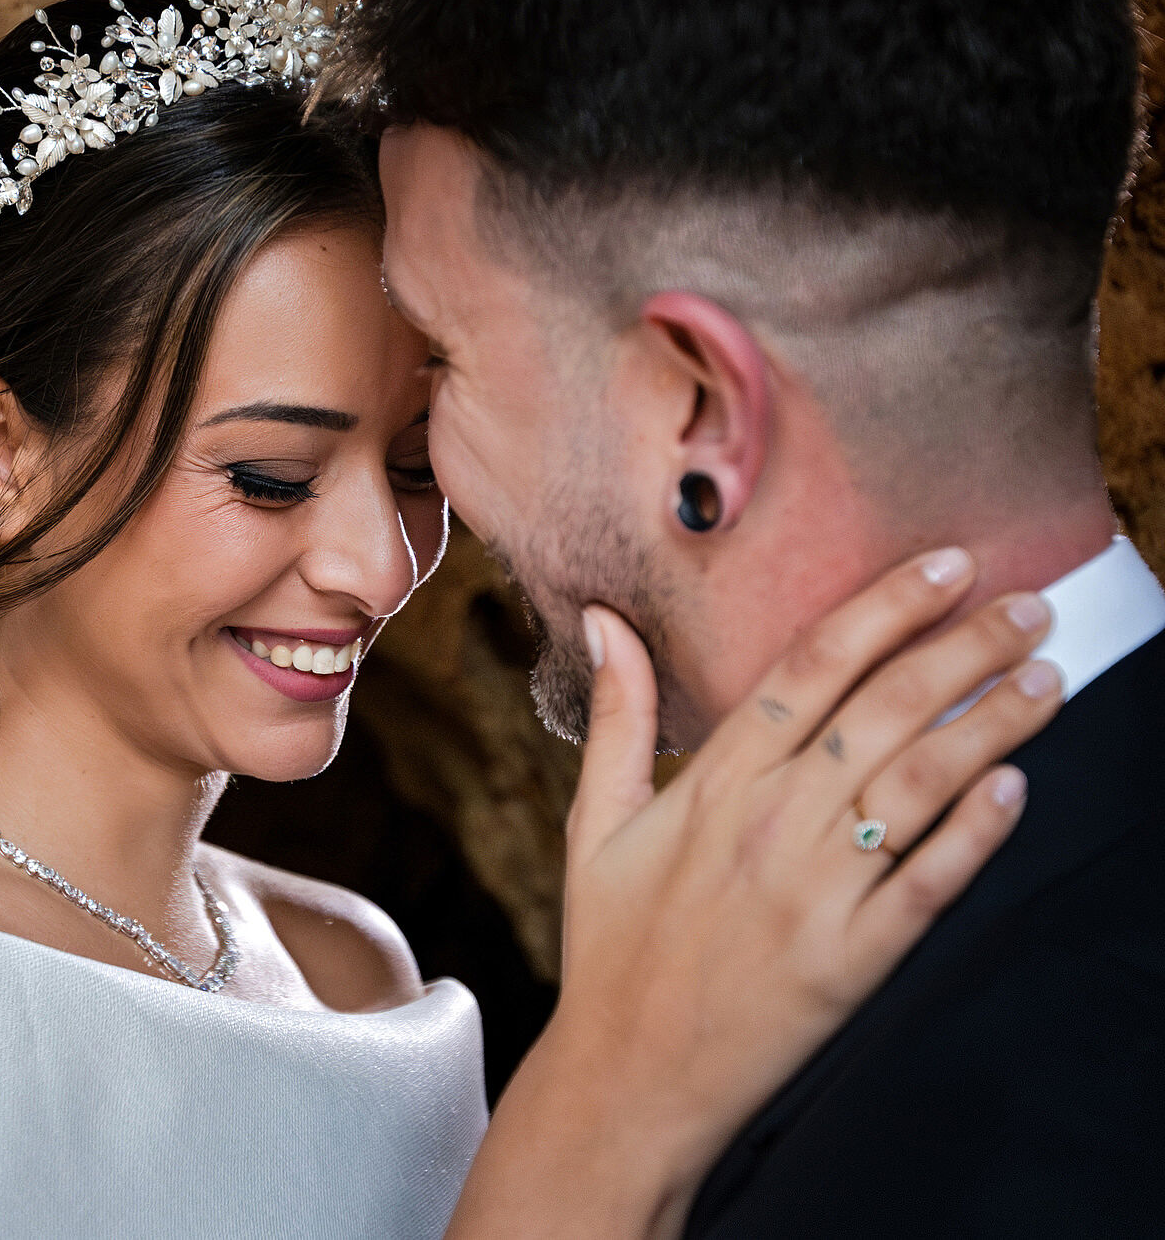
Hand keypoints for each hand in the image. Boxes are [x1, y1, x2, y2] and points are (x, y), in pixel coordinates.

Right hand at [447, 548, 1061, 1238]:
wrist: (628, 1078)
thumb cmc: (612, 948)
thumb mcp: (595, 824)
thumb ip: (615, 716)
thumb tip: (601, 620)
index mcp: (711, 784)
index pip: (811, 667)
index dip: (883, 607)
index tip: (944, 564)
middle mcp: (769, 824)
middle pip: (883, 710)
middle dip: (964, 647)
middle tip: (1030, 604)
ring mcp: (815, 892)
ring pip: (917, 784)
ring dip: (991, 725)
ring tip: (1047, 678)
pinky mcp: (852, 959)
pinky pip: (928, 883)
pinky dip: (974, 834)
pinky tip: (1016, 789)